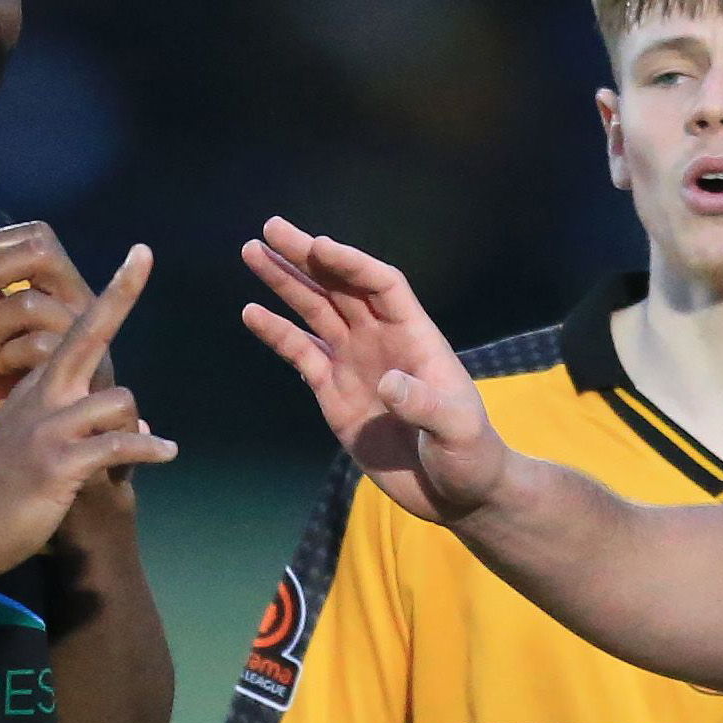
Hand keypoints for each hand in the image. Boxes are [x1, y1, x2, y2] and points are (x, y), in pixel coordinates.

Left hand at [0, 220, 93, 397]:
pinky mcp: (84, 365)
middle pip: (40, 251)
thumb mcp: (6, 330)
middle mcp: (79, 301)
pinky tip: (0, 374)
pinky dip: (6, 357)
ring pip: (28, 303)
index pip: (38, 235)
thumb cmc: (17, 380)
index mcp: (62, 287)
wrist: (46, 434)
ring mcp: (82, 331)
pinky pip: (35, 344)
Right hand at [0, 247, 174, 578]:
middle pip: (87, 335)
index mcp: (39, 387)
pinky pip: (118, 445)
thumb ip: (78, 423)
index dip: (112, 293)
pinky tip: (165, 453)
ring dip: (137, 426)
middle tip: (143, 255)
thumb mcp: (31, 440)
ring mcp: (50, 427)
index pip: (77, 330)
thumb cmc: (0, 488)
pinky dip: (147, 449)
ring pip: (117, 399)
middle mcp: (44, 396)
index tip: (139, 254)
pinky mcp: (59, 462)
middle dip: (117, 296)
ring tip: (146, 449)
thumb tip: (136, 421)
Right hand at [239, 217, 510, 523]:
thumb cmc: (470, 455)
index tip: (320, 248)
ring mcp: (355, 363)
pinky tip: (252, 312)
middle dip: (307, 257)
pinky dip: (277, 333)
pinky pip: (301, 354)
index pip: (381, 285)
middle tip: (271, 228)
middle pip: (341, 286)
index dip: (352, 264)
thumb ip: (425, 405)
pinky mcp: (334, 394)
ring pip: (315, 311)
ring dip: (286, 282)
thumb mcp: (457, 429)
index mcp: (415, 336)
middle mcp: (381, 339)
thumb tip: (386, 382)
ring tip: (253, 252)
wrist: (454, 494)